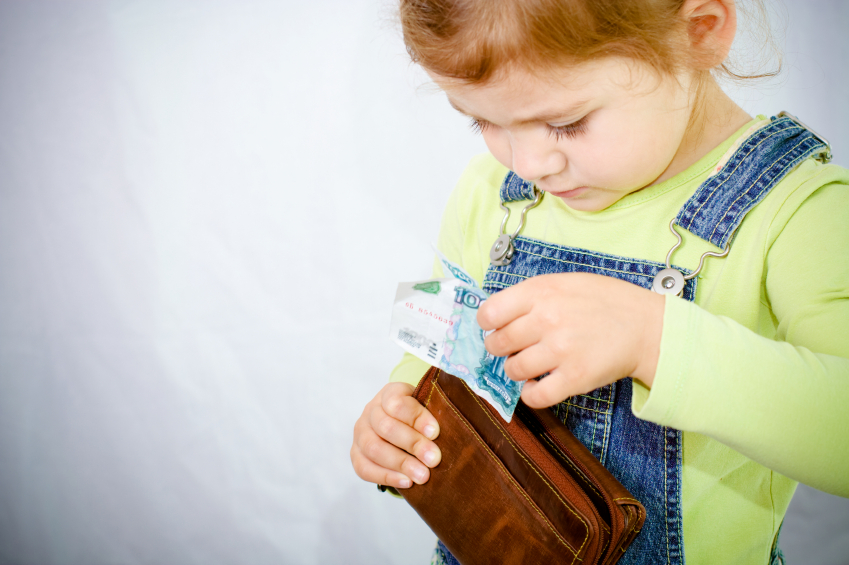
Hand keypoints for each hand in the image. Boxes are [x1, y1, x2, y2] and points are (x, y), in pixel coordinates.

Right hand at [351, 382, 441, 488]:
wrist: (404, 426)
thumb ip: (439, 412)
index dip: (416, 417)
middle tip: (434, 459)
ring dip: (400, 463)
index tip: (436, 433)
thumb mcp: (429, 406)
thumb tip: (456, 428)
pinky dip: (386, 476)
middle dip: (412, 444)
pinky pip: (364, 468)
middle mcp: (371, 411)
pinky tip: (407, 482)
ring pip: (373, 448)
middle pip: (385, 427)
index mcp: (389, 393)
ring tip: (423, 476)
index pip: (397, 402)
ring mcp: (360, 433)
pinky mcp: (356, 454)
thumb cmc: (421, 417)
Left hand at [477, 272, 664, 408]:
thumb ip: (531, 296)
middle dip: (500, 348)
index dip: (488, 323)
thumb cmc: (605, 302)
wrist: (648, 326)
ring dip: (516, 370)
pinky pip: (534, 396)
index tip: (494, 327)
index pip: (489, 313)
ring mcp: (560, 350)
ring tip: (531, 364)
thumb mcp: (565, 283)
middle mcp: (547, 319)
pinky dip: (530, 394)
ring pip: (512, 370)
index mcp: (542, 292)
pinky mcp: (574, 378)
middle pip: (497, 344)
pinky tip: (538, 384)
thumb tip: (495, 315)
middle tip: (514, 347)